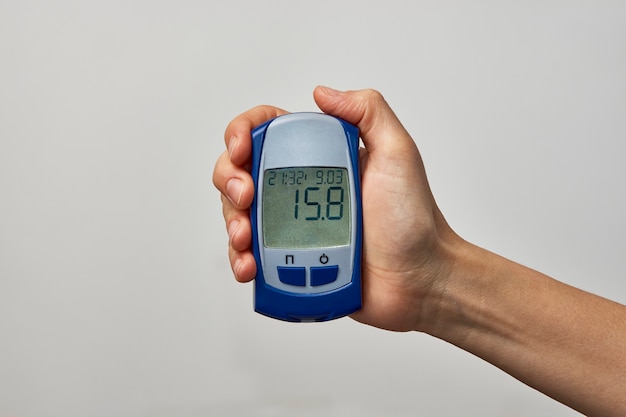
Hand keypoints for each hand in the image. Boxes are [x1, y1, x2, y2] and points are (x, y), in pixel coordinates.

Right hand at [213, 87, 460, 330]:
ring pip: (238, 213)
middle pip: (240, 171)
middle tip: (246, 198)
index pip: (267, 131)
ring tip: (245, 238)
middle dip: (228, 179)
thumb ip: (367, 111)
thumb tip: (322, 93)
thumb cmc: (413, 220)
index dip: (241, 133)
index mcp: (318, 157)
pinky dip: (240, 259)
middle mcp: (298, 188)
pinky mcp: (288, 260)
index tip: (242, 150)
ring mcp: (291, 226)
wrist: (419, 278)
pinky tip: (249, 266)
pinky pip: (250, 255)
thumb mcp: (398, 153)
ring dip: (230, 222)